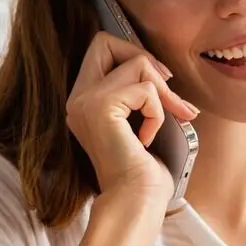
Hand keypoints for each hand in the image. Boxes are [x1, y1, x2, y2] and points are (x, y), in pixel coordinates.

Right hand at [66, 31, 199, 204]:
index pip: (100, 47)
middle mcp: (77, 98)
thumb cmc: (144, 174)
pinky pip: (145, 90)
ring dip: (162, 94)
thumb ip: (140, 94)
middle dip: (145, 62)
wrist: (136, 203)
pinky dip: (158, 114)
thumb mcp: (142, 122)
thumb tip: (163, 71)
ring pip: (136, 63)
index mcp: (83, 100)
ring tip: (164, 124)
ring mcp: (85, 102)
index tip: (158, 84)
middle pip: (107, 42)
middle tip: (168, 95)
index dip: (132, 55)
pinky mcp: (100, 109)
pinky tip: (146, 140)